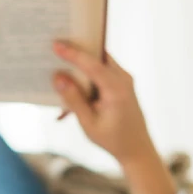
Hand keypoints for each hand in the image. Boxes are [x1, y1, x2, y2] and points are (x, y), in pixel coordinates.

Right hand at [51, 43, 153, 168]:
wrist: (137, 148)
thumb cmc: (113, 139)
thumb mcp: (88, 123)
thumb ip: (73, 99)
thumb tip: (58, 78)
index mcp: (117, 90)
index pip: (92, 65)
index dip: (73, 54)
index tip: (56, 45)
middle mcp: (124, 80)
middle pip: (97, 57)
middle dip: (77, 50)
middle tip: (57, 44)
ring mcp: (125, 80)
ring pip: (99, 63)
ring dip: (81, 63)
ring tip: (61, 60)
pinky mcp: (122, 84)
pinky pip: (102, 72)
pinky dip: (88, 74)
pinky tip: (72, 82)